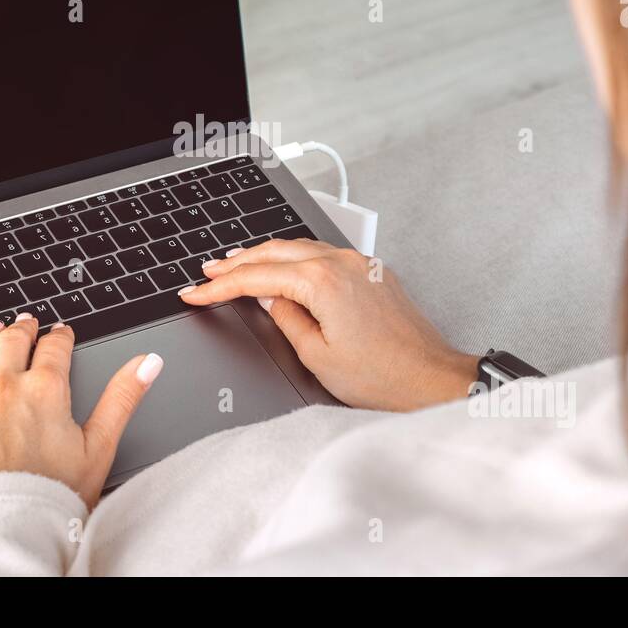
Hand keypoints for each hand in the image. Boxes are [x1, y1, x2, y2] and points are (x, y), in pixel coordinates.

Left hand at [0, 312, 163, 506]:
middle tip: (28, 323)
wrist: (5, 527)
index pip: (54, 347)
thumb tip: (147, 363)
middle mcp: (6, 387)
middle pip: (13, 341)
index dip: (60, 336)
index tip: (62, 333)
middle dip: (24, 329)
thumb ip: (123, 398)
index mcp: (45, 389)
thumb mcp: (100, 446)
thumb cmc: (52, 494)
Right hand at [178, 239, 474, 411]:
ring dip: (264, 255)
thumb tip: (271, 300)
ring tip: (236, 265)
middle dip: (237, 261)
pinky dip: (294, 258)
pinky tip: (283, 267)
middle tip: (208, 271)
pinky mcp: (371, 272)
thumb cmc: (382, 376)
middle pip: (275, 251)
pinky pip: (323, 253)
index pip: (257, 277)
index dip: (221, 287)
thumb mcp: (317, 356)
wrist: (431, 379)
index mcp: (322, 281)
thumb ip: (286, 319)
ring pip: (299, 247)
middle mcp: (342, 262)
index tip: (196, 292)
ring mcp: (359, 263)